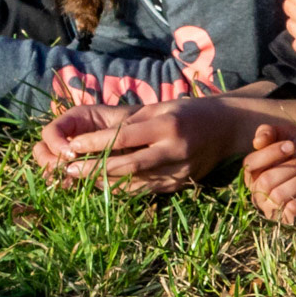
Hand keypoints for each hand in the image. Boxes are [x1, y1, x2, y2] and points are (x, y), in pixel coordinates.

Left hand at [34, 98, 248, 192]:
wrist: (227, 129)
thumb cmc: (189, 112)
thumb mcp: (162, 107)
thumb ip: (133, 122)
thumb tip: (99, 137)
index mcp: (168, 126)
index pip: (125, 138)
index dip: (96, 143)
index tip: (73, 146)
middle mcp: (175, 151)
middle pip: (128, 165)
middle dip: (95, 169)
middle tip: (68, 170)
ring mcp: (179, 171)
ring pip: (135, 182)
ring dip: (104, 182)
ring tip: (80, 180)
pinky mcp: (180, 184)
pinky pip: (146, 189)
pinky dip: (123, 188)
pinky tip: (104, 185)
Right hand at [243, 121, 295, 223]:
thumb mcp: (286, 134)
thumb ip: (268, 131)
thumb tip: (257, 142)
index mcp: (253, 172)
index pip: (250, 164)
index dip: (271, 153)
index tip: (292, 145)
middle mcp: (258, 191)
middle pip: (266, 181)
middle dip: (292, 167)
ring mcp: (271, 207)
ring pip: (278, 196)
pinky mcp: (287, 219)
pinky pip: (290, 213)